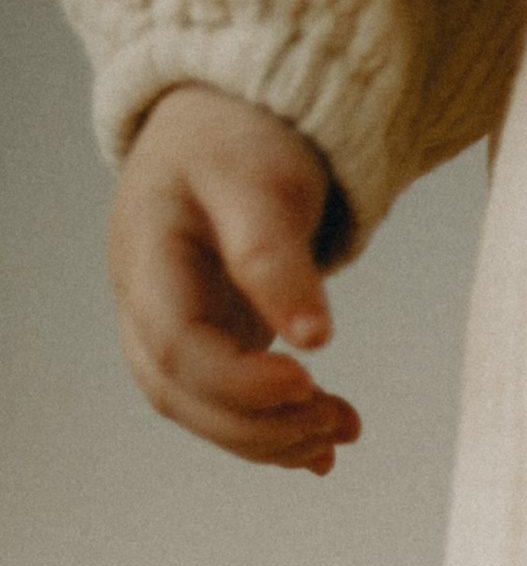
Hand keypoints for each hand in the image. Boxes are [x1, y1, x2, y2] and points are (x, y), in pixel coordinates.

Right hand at [106, 85, 361, 474]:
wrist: (231, 121)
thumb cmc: (239, 138)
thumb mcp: (260, 181)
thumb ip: (273, 256)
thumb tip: (312, 338)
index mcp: (145, 254)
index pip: (174, 345)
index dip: (236, 381)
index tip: (305, 381)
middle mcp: (144, 300)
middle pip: (181, 393)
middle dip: (259, 425)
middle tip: (336, 420)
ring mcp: (171, 325)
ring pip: (202, 412)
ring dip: (273, 439)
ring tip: (342, 429)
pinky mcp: (207, 342)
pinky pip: (228, 407)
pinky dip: (276, 433)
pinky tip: (326, 444)